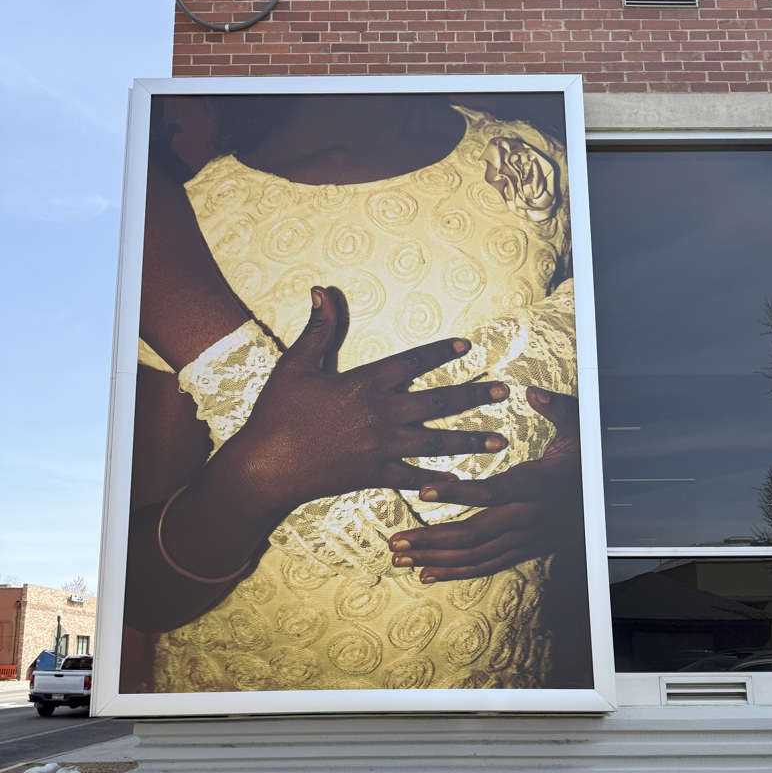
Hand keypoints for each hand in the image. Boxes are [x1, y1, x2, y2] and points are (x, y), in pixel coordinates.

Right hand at [221, 286, 510, 516]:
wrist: (266, 466)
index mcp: (365, 384)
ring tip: (501, 439)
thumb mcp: (296, 365)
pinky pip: (414, 479)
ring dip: (471, 440)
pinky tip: (462, 481)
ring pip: (437, 442)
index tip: (468, 348)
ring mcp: (381, 448)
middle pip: (438, 402)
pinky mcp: (375, 475)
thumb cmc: (278, 413)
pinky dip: (438, 481)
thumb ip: (318, 330)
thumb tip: (321, 291)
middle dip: (473, 395)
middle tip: (503, 391)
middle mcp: (381, 414)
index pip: (413, 362)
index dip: (442, 353)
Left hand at [387, 387, 582, 581]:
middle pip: (475, 534)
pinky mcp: (523, 550)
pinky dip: (456, 572)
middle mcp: (528, 517)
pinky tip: (427, 574)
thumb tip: (531, 392)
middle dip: (432, 539)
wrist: (613, 504)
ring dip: (436, 558)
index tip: (424, 491)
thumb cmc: (591, 462)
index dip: (458, 494)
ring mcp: (525, 538)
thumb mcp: (582, 430)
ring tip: (400, 557)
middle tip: (395, 540)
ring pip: (476, 556)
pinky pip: (486, 566)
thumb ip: (557, 409)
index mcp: (536, 484)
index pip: (493, 492)